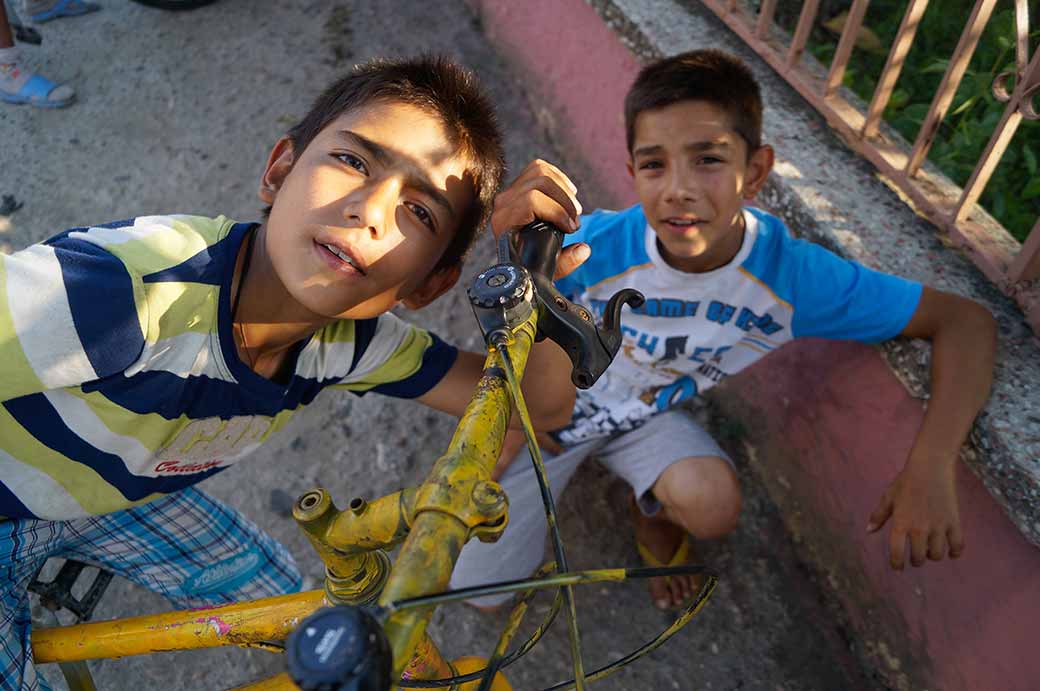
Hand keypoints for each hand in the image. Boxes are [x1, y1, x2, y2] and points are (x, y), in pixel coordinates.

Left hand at [490, 159, 589, 279]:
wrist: (514, 260)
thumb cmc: (529, 266)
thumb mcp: (546, 270)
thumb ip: (565, 263)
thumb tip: (584, 249)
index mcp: (504, 222)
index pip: (531, 201)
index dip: (557, 211)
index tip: (571, 228)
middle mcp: (502, 203)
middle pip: (540, 182)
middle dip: (564, 200)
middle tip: (575, 221)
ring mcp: (509, 192)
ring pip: (540, 170)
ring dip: (563, 188)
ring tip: (573, 209)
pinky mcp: (518, 185)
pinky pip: (538, 167)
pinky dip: (558, 178)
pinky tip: (568, 193)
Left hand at [867, 460, 963, 569]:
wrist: (930, 467)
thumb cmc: (905, 482)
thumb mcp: (888, 497)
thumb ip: (878, 516)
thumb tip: (869, 531)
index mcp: (900, 522)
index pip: (896, 552)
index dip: (896, 564)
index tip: (898, 568)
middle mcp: (919, 527)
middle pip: (919, 557)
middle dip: (916, 561)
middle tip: (915, 558)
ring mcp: (938, 525)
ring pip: (937, 554)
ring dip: (932, 556)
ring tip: (930, 550)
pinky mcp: (953, 521)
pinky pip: (958, 545)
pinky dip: (955, 552)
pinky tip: (950, 552)